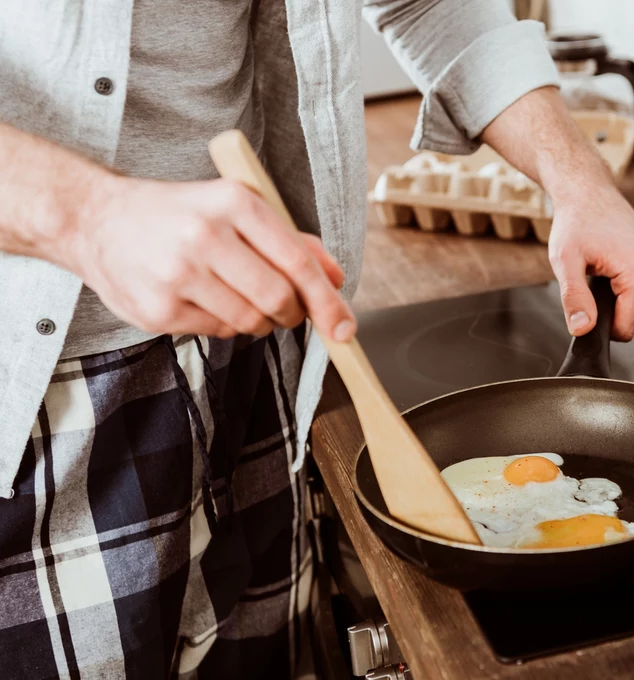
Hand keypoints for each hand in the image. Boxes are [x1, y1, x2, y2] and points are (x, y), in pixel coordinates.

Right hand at [67, 175, 355, 339]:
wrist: (97, 219)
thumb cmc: (181, 215)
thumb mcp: (237, 208)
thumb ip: (291, 241)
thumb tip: (335, 277)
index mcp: (234, 203)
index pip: (297, 263)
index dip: (327, 301)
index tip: (344, 326)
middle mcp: (206, 236)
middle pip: (279, 299)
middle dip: (293, 314)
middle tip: (286, 310)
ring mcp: (178, 274)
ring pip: (250, 322)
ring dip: (258, 320)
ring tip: (237, 295)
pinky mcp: (158, 309)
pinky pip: (218, 332)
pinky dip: (224, 323)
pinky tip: (205, 299)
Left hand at [477, 87, 633, 340]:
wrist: (588, 191)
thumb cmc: (576, 221)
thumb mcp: (565, 262)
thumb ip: (574, 298)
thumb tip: (582, 329)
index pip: (624, 330)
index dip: (599, 326)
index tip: (583, 304)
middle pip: (628, 319)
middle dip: (604, 306)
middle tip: (588, 276)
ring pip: (631, 307)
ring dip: (610, 295)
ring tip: (597, 266)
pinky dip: (618, 285)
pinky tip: (607, 263)